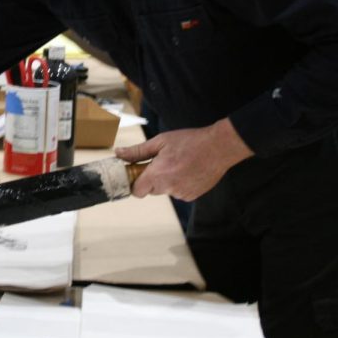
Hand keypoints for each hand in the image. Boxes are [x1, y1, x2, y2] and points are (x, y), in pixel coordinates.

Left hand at [115, 119, 252, 200]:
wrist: (219, 148)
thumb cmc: (190, 142)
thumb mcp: (161, 141)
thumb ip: (138, 151)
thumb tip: (119, 154)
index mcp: (158, 175)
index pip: (137, 191)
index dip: (136, 183)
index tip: (139, 172)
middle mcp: (169, 188)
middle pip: (151, 190)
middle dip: (153, 179)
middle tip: (162, 162)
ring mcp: (182, 194)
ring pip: (166, 190)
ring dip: (168, 181)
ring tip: (179, 164)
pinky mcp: (192, 196)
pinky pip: (179, 192)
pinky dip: (180, 183)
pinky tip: (188, 170)